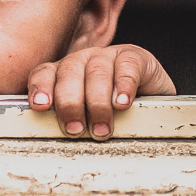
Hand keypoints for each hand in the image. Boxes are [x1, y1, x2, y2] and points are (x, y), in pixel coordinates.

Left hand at [26, 44, 174, 138]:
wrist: (154, 98)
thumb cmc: (114, 113)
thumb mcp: (87, 117)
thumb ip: (69, 121)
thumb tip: (52, 139)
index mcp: (64, 72)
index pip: (44, 74)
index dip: (40, 88)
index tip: (40, 106)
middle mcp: (82, 60)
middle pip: (69, 74)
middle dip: (70, 104)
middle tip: (75, 130)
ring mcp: (108, 56)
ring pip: (96, 73)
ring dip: (97, 104)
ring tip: (101, 129)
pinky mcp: (135, 57)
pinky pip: (126, 67)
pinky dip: (123, 86)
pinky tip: (121, 103)